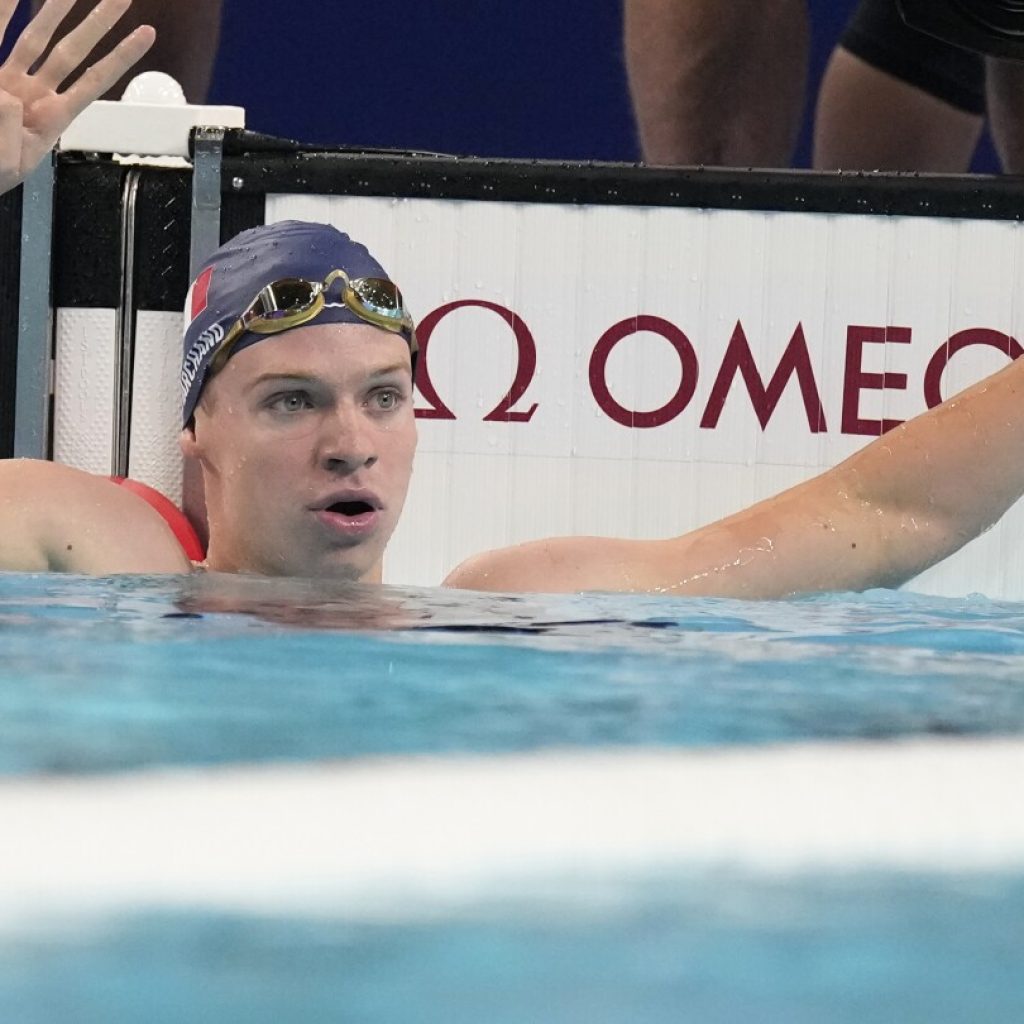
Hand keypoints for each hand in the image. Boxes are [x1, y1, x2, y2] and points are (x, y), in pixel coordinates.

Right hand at [0, 0, 154, 194]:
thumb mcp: (7, 165)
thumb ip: (11, 134)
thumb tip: (7, 96)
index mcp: (54, 118)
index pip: (95, 80)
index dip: (121, 56)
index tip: (147, 34)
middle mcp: (37, 94)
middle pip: (74, 50)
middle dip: (98, 22)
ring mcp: (11, 80)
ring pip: (38, 36)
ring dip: (56, 8)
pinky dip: (5, 11)